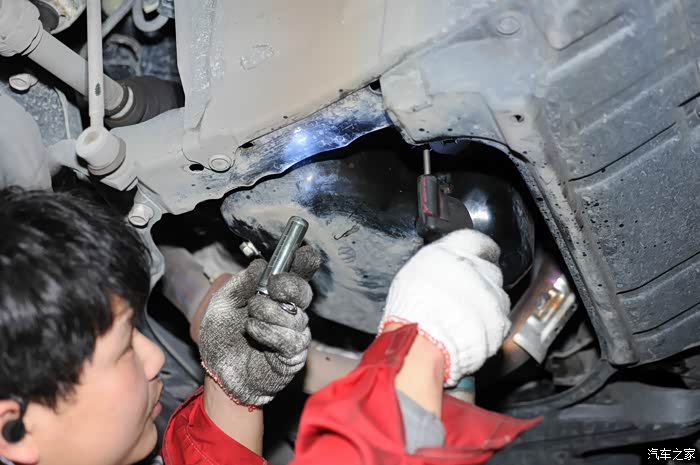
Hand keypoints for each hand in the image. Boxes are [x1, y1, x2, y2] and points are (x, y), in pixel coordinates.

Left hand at [199, 246, 321, 405]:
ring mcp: (293, 334)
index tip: (304, 253)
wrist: (218, 374)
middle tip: (272, 287)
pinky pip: (291, 340)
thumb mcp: (222, 305)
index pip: (296, 275)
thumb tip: (260, 265)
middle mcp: (288, 313)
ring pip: (296, 316)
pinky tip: (255, 332)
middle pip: (304, 292)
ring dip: (270, 313)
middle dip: (290, 285)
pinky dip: (270, 332)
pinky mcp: (293, 357)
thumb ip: (240, 284)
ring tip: (251, 320)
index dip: (304, 263)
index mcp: (273, 296)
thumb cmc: (222, 339)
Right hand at [379, 229, 509, 386]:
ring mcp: (490, 295)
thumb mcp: (412, 273)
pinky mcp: (499, 320)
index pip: (477, 240)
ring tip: (462, 317)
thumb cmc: (409, 311)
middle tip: (462, 294)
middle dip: (481, 279)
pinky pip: (499, 320)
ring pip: (497, 295)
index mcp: (451, 252)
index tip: (481, 254)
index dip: (480, 249)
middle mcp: (475, 269)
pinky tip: (468, 330)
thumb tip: (446, 263)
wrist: (418, 343)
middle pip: (489, 268)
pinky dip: (489, 325)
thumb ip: (437, 262)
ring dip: (486, 303)